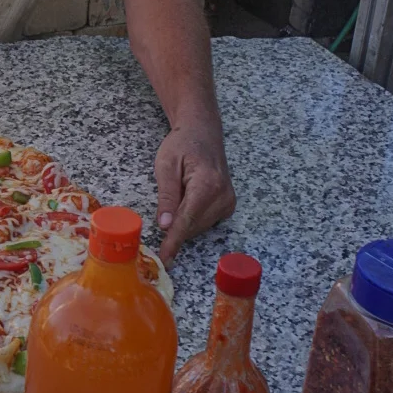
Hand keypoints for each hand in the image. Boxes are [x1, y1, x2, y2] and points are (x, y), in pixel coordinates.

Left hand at [153, 123, 235, 265]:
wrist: (202, 132)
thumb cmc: (182, 144)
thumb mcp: (166, 165)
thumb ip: (167, 197)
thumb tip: (164, 225)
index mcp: (207, 185)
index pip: (187, 221)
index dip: (173, 242)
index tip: (165, 259)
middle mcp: (223, 196)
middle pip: (192, 226)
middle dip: (174, 224)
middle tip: (165, 200)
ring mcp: (228, 202)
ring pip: (198, 227)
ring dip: (182, 219)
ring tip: (180, 190)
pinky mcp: (228, 205)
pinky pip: (204, 222)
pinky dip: (191, 217)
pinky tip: (187, 197)